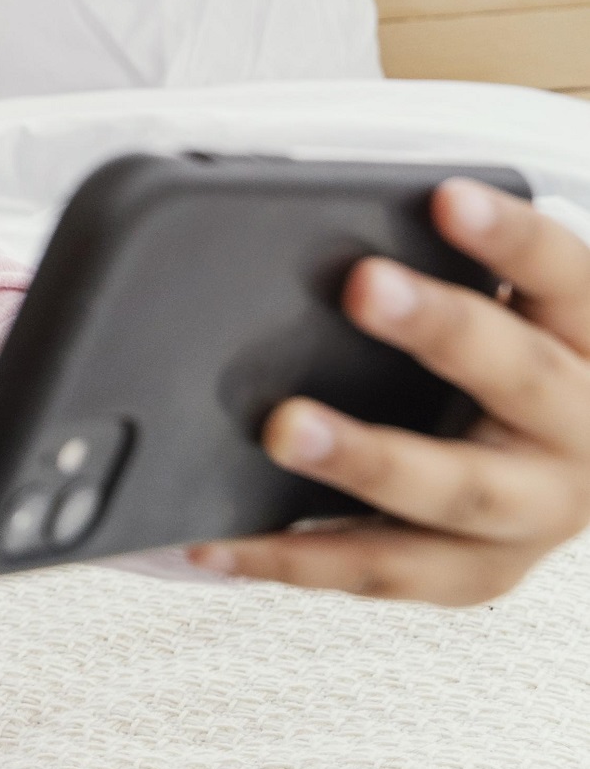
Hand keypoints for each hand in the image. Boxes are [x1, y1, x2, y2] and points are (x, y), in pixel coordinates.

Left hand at [190, 178, 589, 603]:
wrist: (575, 470)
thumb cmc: (513, 363)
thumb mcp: (515, 311)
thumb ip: (448, 272)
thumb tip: (320, 225)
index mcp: (589, 339)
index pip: (563, 273)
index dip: (510, 236)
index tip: (448, 195)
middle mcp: (580, 431)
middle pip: (519, 377)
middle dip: (440, 330)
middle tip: (361, 283)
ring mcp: (534, 515)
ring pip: (452, 493)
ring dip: (363, 457)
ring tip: (281, 427)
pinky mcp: (476, 573)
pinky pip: (380, 568)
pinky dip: (294, 555)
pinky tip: (215, 539)